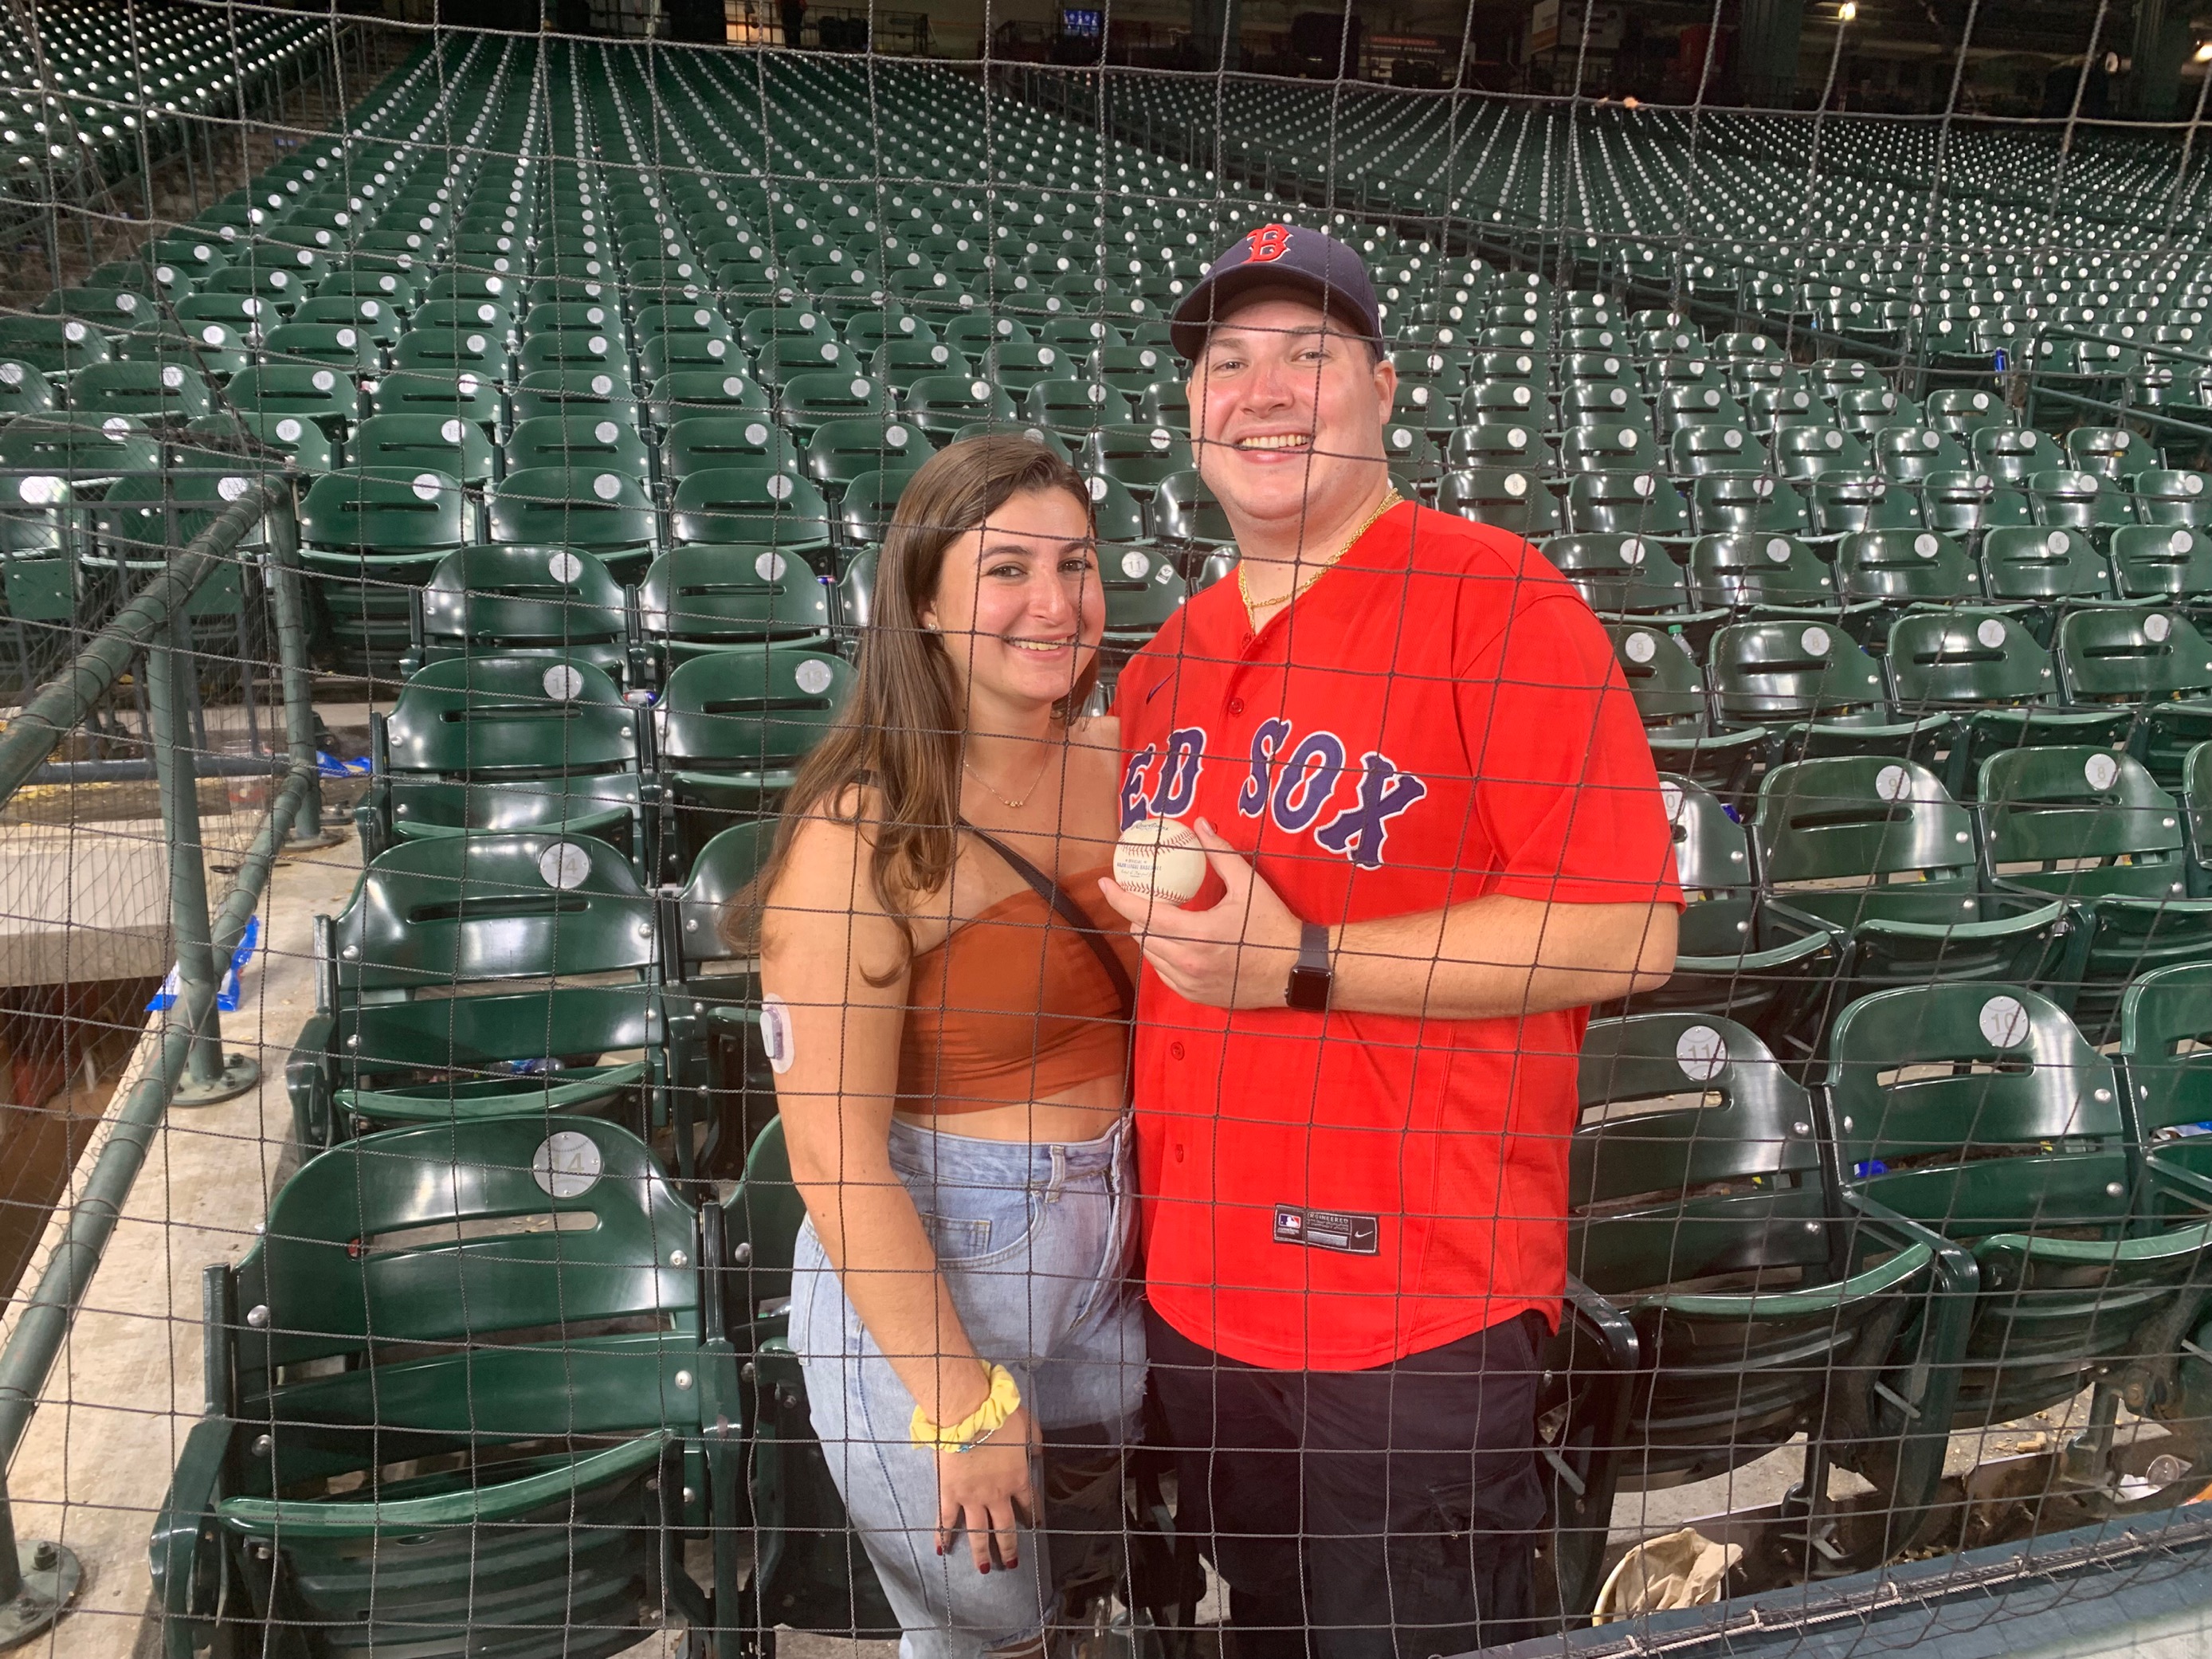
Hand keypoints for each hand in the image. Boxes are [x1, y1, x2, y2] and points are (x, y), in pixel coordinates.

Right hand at [936, 1404, 1038, 1573]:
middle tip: (1010, 1565)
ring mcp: (972, 1498)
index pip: (1029, 1504)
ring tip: (983, 1569)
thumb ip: (1035, 1442)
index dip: (1032, 1517)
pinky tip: (941, 1549)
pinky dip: (943, 1535)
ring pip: (978, 1532)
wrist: (969, 1415)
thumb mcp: (1028, 1426)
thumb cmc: (1000, 1417)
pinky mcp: (949, 1493)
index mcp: (1018, 1479)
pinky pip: (945, 1519)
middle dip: (1008, 1548)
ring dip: (981, 1552)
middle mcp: (997, 1495)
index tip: (1035, 1528)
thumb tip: (1039, 1454)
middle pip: (1004, 1527)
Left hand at [1097, 818, 1302, 1008]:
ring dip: (1149, 936)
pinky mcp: (1197, 996)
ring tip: (1161, 919)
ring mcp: (1191, 984)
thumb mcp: (1249, 885)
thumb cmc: (1273, 926)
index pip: (1144, 914)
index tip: (1106, 883)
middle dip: (1137, 915)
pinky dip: (1163, 957)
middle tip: (1144, 899)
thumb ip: (1220, 855)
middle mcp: (1188, 963)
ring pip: (1151, 957)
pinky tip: (1176, 944)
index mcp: (1197, 934)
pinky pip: (1165, 975)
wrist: (1296, 970)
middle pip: (1142, 936)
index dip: (1119, 897)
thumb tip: (1201, 825)